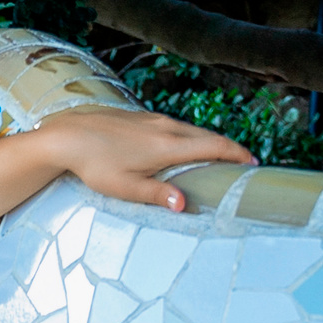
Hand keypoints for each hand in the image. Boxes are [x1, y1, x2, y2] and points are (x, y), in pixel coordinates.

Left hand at [34, 105, 254, 211]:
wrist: (68, 135)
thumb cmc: (95, 165)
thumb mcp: (125, 187)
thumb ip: (157, 195)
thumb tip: (184, 205)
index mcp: (167, 145)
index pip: (213, 147)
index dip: (236, 154)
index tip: (253, 164)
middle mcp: (166, 127)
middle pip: (208, 136)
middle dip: (229, 148)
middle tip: (245, 163)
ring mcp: (154, 119)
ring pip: (191, 130)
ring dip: (210, 142)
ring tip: (221, 157)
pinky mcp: (142, 118)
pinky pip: (176, 127)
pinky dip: (191, 137)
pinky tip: (186, 148)